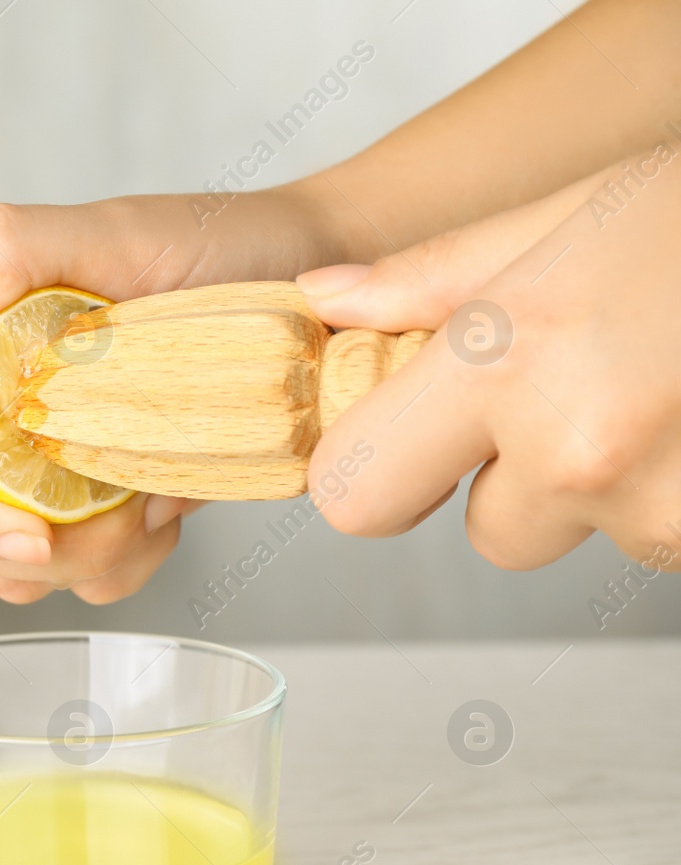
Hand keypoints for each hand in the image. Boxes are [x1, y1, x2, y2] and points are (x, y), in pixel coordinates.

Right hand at [0, 184, 360, 603]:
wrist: (307, 283)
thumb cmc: (210, 243)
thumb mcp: (108, 232)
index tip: (26, 530)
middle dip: (29, 549)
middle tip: (128, 516)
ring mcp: (28, 466)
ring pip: (6, 567)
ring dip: (85, 560)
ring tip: (157, 499)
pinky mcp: (82, 503)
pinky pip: (73, 575)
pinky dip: (122, 563)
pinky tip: (168, 506)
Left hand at [299, 153, 680, 570]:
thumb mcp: (571, 213)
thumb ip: (432, 279)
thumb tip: (327, 307)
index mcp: (509, 361)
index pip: (356, 495)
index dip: (376, 470)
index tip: (404, 441)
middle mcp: (579, 453)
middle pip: (485, 534)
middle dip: (514, 480)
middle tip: (583, 389)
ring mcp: (667, 511)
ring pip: (588, 535)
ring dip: (611, 483)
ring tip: (668, 384)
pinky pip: (665, 543)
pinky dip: (677, 494)